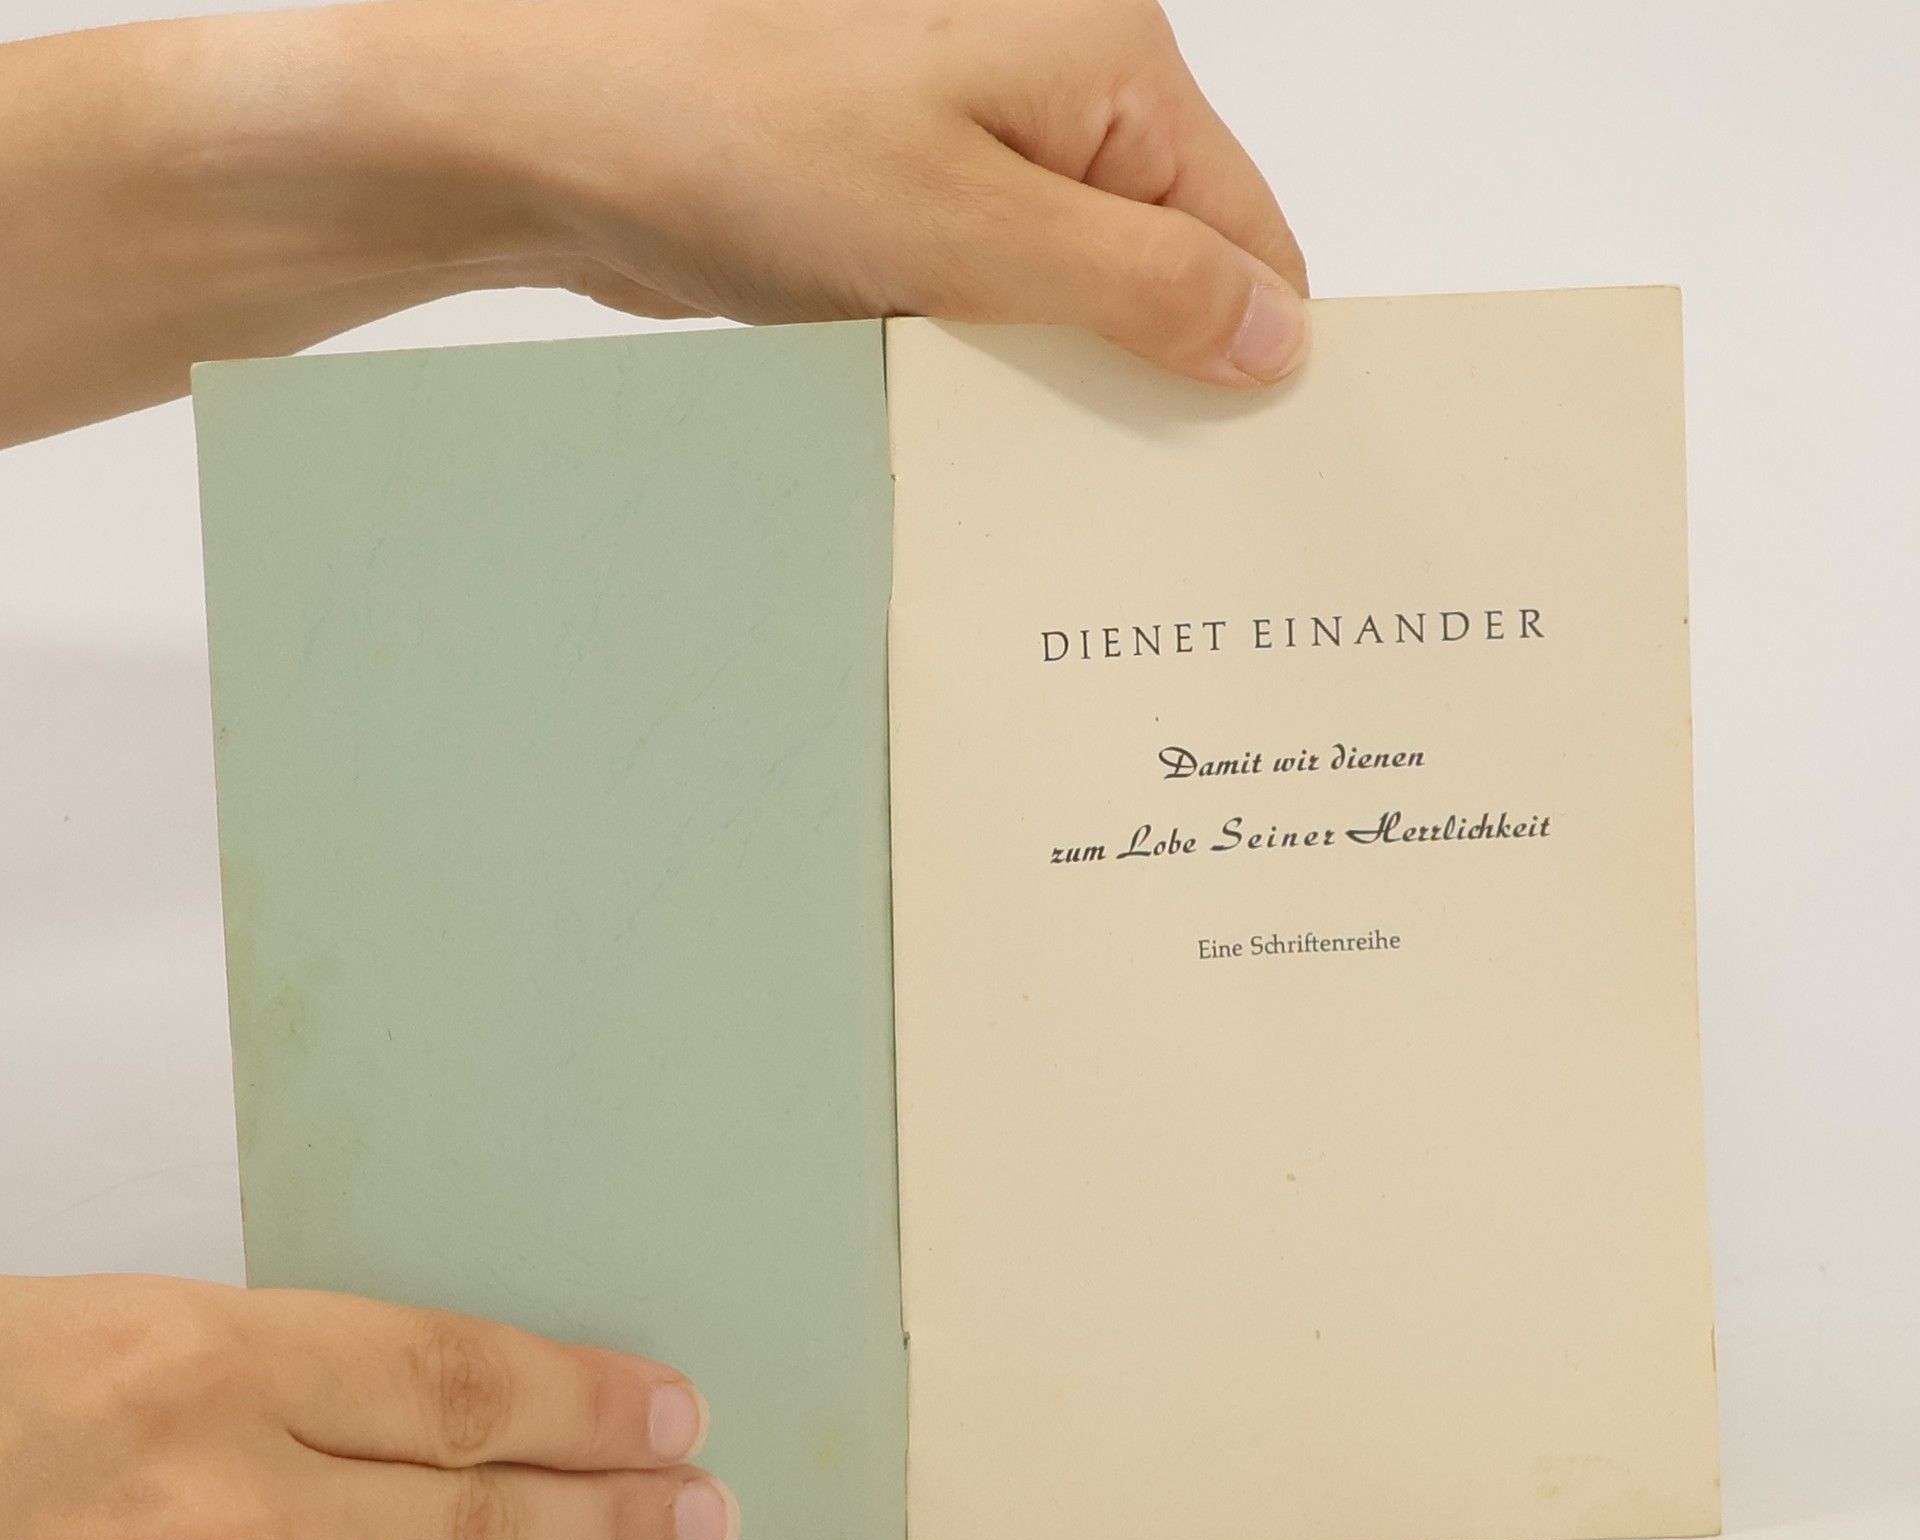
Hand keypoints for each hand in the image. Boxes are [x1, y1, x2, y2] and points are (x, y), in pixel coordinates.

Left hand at [0, 0, 1308, 441]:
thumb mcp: (971, 229)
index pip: (1242, 230)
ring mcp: (971, 149)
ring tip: (1057, 486)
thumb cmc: (741, 136)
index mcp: (1102, 63)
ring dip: (1062, 388)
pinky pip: (988, 309)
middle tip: (1147, 507)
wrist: (550, 135)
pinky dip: (990, 375)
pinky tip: (978, 440)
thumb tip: (1273, 334)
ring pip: (1073, 300)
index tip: (1245, 470)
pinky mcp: (902, 208)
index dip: (1252, 350)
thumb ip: (1139, 284)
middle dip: (1153, 378)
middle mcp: (1051, 93)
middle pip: (1164, 266)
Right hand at [0, 1272, 735, 1539]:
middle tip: (706, 1514)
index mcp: (181, 1371)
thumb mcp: (69, 1347)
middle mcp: (208, 1532)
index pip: (460, 1382)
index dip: (587, 1399)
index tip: (669, 1409)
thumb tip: (443, 1407)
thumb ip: (255, 1376)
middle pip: (482, 1521)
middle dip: (618, 1516)